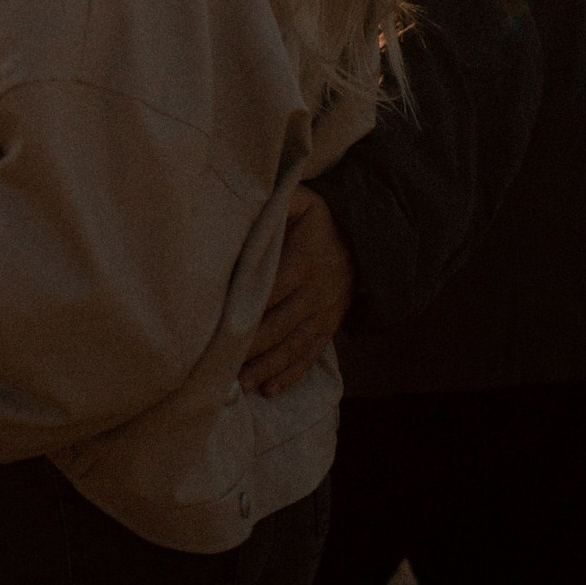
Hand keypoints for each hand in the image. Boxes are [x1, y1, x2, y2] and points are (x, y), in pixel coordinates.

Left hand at [240, 187, 353, 396]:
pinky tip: (270, 389)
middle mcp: (314, 295)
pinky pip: (309, 355)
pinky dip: (290, 374)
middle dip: (250, 349)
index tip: (219, 326)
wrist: (366, 242)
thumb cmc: (322, 221)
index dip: (247, 310)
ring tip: (240, 385)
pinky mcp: (328, 328)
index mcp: (304, 264)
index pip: (270, 291)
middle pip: (278, 326)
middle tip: (220, 367)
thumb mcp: (304, 202)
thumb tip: (250, 194)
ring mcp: (323, 315)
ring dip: (266, 368)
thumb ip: (279, 200)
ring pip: (292, 347)